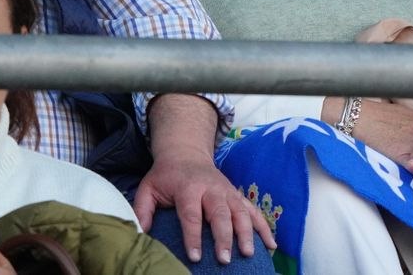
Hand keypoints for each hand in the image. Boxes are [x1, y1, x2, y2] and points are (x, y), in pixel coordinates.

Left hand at [132, 151, 273, 266]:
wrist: (186, 152)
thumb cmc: (166, 176)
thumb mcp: (148, 188)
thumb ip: (142, 210)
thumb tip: (140, 235)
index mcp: (188, 188)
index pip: (191, 214)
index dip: (193, 236)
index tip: (195, 256)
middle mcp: (211, 189)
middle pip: (220, 213)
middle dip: (224, 237)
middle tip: (225, 259)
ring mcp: (228, 192)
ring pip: (241, 212)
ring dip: (247, 233)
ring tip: (248, 254)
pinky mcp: (237, 196)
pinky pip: (254, 211)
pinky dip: (264, 227)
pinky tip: (271, 245)